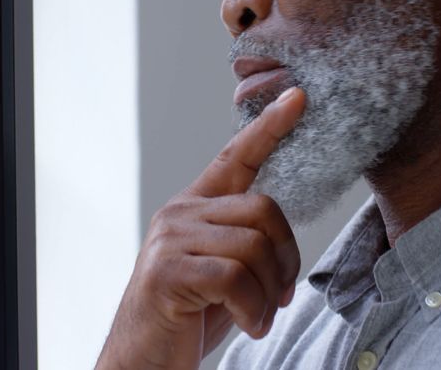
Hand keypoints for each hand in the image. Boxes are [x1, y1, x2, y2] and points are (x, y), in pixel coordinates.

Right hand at [96, 87, 306, 369]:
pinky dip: (253, 309)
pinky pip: (235, 279)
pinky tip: (247, 326)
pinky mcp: (166, 273)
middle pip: (263, 209)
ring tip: (258, 316)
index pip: (236, 156)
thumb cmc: (186, 318)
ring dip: (268, 293)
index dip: (270, 127)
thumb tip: (279, 236)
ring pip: (253, 246)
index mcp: (195, 208)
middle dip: (285, 257)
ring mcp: (169, 241)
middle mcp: (179, 214)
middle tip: (279, 295)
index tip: (299, 97)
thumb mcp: (220, 270)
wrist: (142, 361)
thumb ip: (242, 241)